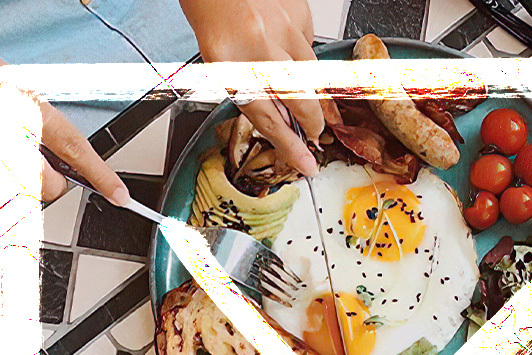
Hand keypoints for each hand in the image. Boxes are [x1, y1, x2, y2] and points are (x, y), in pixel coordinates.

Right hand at [0, 3, 126, 203]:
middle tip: (51, 163)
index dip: (99, 175)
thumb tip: (57, 147)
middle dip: (56, 182)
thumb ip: (31, 110)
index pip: (70, 147)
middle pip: (45, 186)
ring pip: (16, 180)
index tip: (118, 194)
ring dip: (20, 166)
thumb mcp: (1, 74)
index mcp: (13, 101)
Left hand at [179, 0, 323, 175]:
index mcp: (232, 68)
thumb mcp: (222, 65)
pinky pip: (311, 43)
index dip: (290, 146)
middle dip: (314, 124)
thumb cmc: (214, 19)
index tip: (306, 163)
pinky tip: (290, 48)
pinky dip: (304, 52)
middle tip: (317, 135)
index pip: (269, 119)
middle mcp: (258, 48)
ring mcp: (282, 29)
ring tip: (315, 104)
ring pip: (312, 74)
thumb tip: (283, 120)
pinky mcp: (298, 13)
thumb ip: (252, 92)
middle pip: (299, 101)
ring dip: (314, 93)